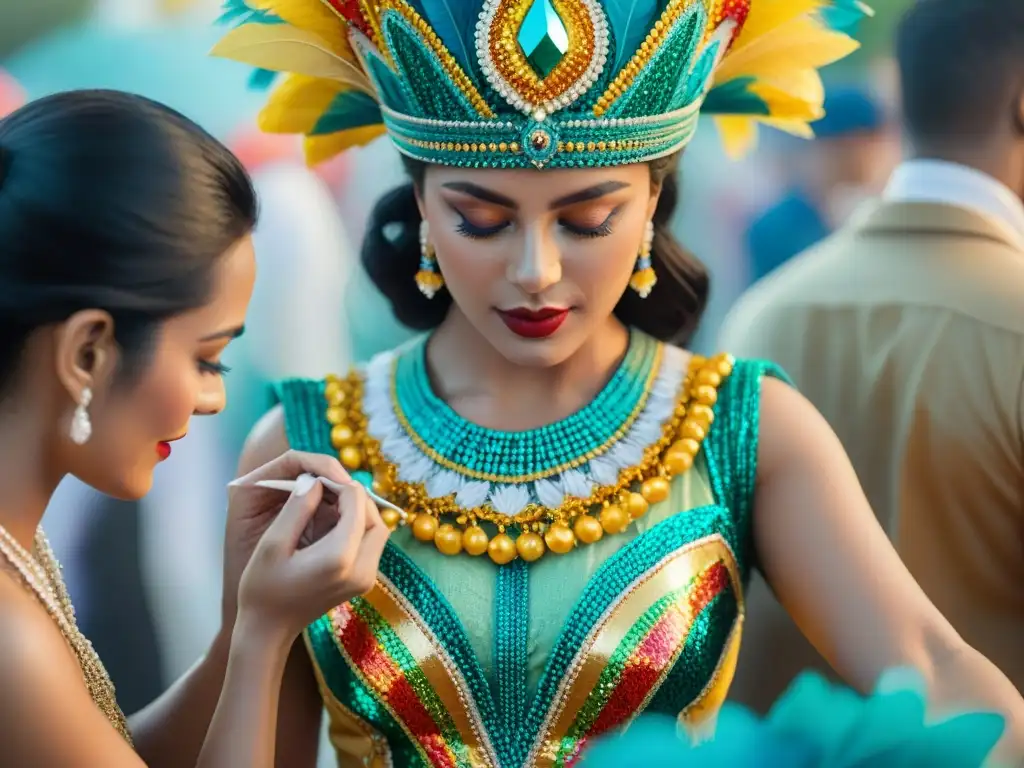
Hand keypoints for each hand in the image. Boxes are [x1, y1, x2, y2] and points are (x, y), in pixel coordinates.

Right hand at [236, 473, 388, 640]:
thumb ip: (297, 508)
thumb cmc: (262, 589)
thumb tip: (314, 479)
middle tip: (325, 487)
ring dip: (358, 510)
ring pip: (378, 529)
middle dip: (353, 496)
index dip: (338, 482)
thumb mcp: (272, 544)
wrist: (268, 632)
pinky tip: (332, 521)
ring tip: (328, 501)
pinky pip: (371, 543)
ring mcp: (366, 579)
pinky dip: (358, 526)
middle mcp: (362, 569)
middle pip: (375, 515)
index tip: (316, 477)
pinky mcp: (364, 582)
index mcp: (339, 557)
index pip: (356, 502)